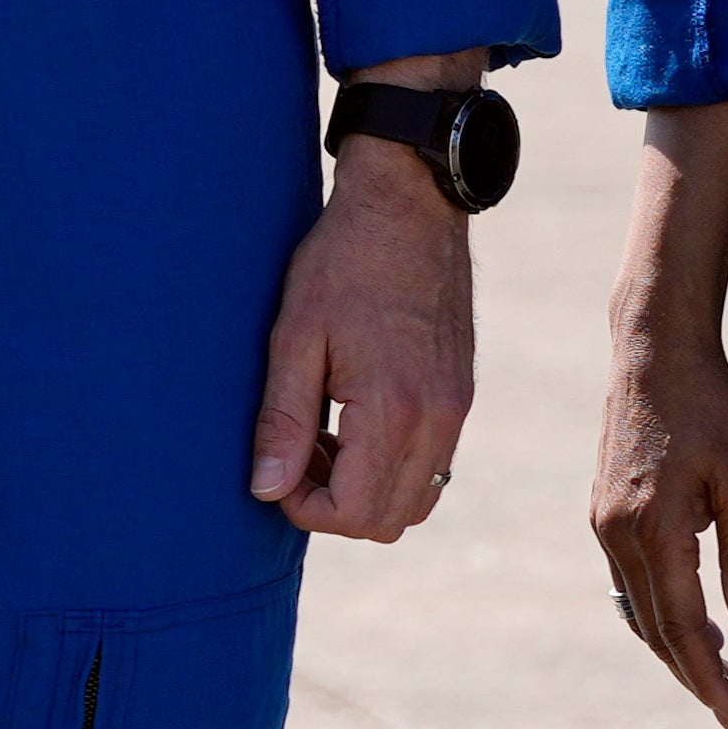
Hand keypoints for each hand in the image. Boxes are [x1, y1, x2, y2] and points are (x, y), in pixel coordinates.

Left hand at [252, 147, 473, 541]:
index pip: (355, 514)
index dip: (304, 508)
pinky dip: (392, 466)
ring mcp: (457, 410)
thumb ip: (281, 419)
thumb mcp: (294, 335)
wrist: (410, 207)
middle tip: (295, 452)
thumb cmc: (343, 261)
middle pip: (389, 521)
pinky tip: (352, 418)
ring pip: (417, 501)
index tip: (275, 469)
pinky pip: (433, 466)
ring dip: (365, 489)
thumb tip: (266, 489)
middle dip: (334, 505)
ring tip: (322, 436)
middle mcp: (438, 420)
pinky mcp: (461, 396)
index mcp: (394, 409)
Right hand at [590, 311, 727, 728]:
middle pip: (655, 630)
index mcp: (652, 530)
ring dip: (680, 647)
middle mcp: (617, 534)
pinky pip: (631, 581)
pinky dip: (662, 612)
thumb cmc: (707, 407)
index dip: (710, 680)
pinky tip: (695, 618)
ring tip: (727, 676)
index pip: (680, 629)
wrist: (653, 348)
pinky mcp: (606, 510)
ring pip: (640, 609)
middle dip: (699, 677)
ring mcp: (605, 522)